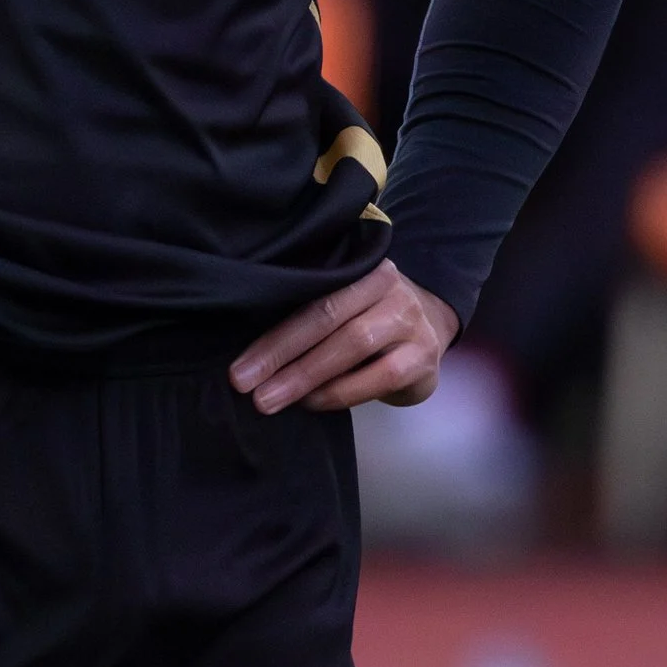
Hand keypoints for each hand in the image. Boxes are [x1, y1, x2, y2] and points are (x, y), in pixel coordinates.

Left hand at [229, 259, 458, 416]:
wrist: (428, 327)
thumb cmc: (365, 316)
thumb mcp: (339, 302)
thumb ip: (305, 312)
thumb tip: (249, 353)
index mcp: (356, 264)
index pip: (308, 297)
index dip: (271, 335)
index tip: (237, 368)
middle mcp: (386, 283)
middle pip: (326, 316)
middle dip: (280, 355)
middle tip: (244, 385)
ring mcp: (410, 319)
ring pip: (354, 344)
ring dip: (307, 376)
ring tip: (271, 399)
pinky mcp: (423, 356)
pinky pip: (381, 376)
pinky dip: (342, 392)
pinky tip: (313, 403)